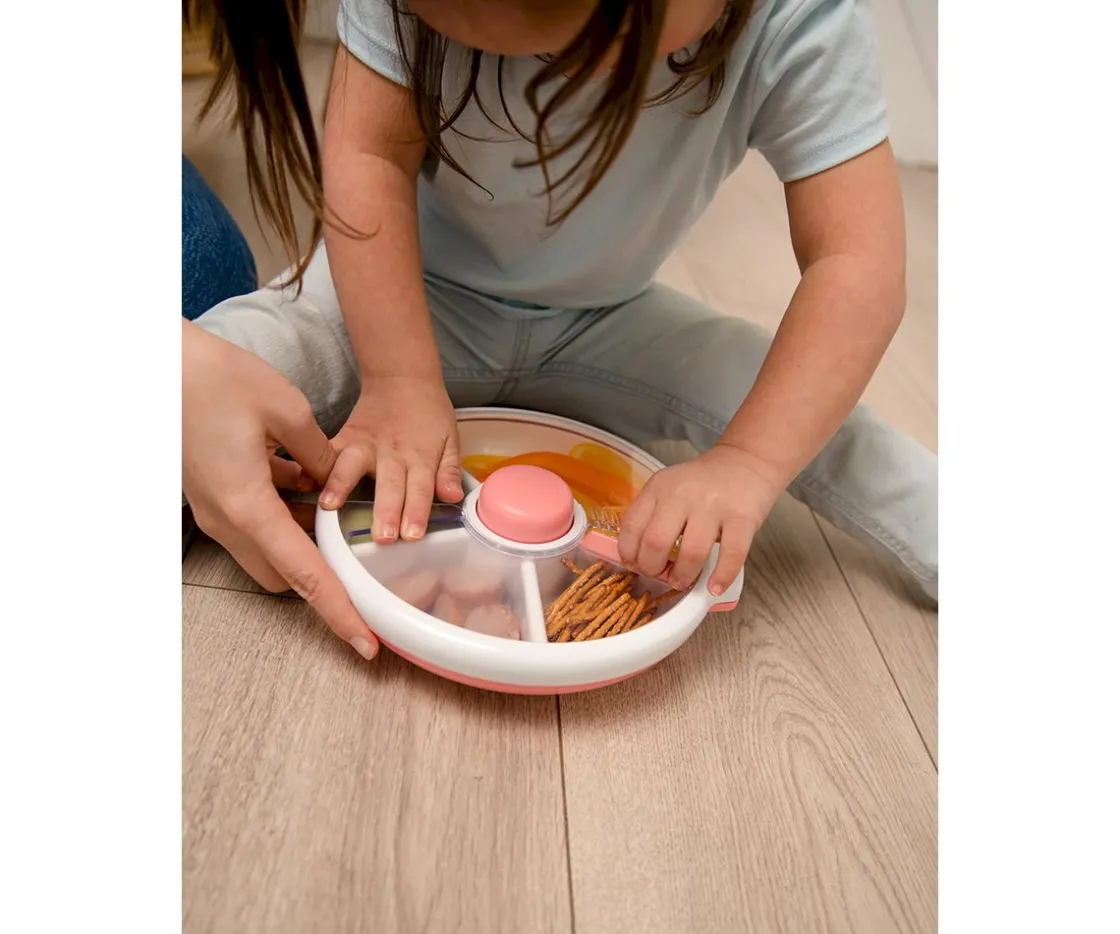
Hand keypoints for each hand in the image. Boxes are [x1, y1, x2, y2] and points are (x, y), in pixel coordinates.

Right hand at [182, 322, 377, 659]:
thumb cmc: (216, 378)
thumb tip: (335, 483)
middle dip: (322, 576)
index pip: (305, 575)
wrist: (156, 362)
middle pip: (284, 573)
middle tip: (362, 565)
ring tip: (337, 513)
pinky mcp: (211, 494)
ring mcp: (214, 510)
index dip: (339, 611)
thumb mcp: (287, 410)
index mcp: (248, 507)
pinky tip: (305, 478)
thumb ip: (321, 455)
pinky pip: (255, 519)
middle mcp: (227, 520)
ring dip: (302, 538)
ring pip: (269, 547)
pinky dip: (283, 512)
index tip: (365, 643)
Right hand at [318, 376, 462, 541]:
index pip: (420, 489)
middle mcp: (392, 454)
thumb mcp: (449, 438)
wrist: (402, 377)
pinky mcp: (345, 437)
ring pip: (352, 466)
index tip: (413, 534)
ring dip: (340, 485)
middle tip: (383, 536)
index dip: (417, 512)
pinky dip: (314, 465)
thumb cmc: (428, 412)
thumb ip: (449, 470)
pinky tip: (302, 480)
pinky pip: (327, 452)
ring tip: (330, 506)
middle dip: (386, 511)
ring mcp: (365, 445)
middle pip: (389, 486)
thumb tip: (452, 496)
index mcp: (420, 458)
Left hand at [617, 444, 784, 595]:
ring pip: (691, 553)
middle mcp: (682, 494)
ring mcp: (713, 505)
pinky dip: (721, 577)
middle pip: (656, 542)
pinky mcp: (742, 517)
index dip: (629, 553)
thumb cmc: (703, 484)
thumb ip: (652, 515)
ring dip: (683, 576)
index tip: (635, 565)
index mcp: (659, 487)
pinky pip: (731, 555)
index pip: (632, 525)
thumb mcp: (670, 488)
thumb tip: (636, 559)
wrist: (745, 462)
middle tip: (660, 575)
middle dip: (653, 569)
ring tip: (682, 581)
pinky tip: (714, 587)